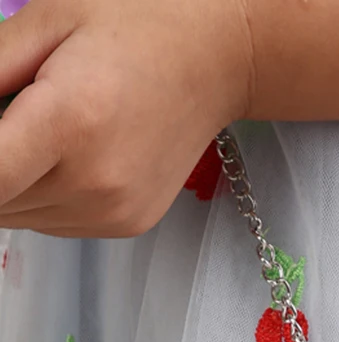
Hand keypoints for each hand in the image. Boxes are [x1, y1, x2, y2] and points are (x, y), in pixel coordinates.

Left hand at [0, 0, 252, 236]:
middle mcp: (95, 183)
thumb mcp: (44, 22)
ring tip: (32, 131)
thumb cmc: (136, 24)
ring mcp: (114, 211)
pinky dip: (35, 195)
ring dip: (4, 183)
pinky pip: (50, 222)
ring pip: (15, 217)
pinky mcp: (126, 223)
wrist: (218, 60)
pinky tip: (59, 155)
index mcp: (71, 124)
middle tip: (11, 113)